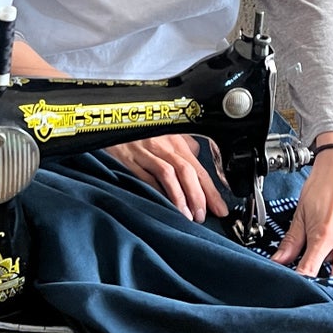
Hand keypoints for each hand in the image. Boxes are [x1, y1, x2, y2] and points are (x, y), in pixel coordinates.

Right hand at [106, 135, 227, 221]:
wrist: (113, 117)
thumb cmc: (140, 127)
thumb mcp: (165, 132)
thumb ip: (182, 146)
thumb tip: (196, 159)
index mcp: (175, 141)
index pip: (198, 168)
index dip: (211, 190)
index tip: (220, 208)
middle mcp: (163, 145)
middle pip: (186, 171)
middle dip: (198, 195)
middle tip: (203, 215)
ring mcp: (145, 153)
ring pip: (168, 174)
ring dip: (179, 196)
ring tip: (186, 215)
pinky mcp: (129, 160)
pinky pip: (145, 177)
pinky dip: (157, 191)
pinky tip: (162, 204)